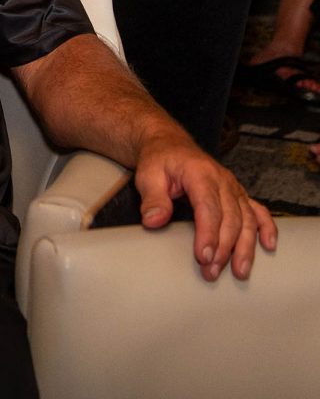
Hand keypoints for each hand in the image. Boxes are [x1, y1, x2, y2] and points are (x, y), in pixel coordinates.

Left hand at [134, 132, 276, 280]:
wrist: (169, 144)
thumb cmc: (159, 160)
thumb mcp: (148, 175)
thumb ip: (152, 199)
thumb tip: (154, 221)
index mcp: (200, 173)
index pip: (209, 208)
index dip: (208, 234)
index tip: (203, 256)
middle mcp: (222, 180)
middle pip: (231, 219)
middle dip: (223, 249)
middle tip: (211, 271)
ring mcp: (233, 187)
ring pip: (247, 220)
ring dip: (244, 247)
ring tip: (239, 271)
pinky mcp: (237, 193)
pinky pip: (258, 211)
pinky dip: (266, 228)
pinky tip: (268, 246)